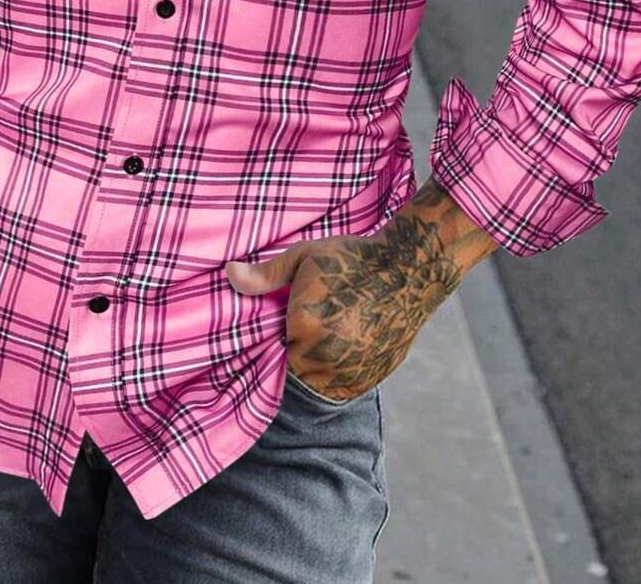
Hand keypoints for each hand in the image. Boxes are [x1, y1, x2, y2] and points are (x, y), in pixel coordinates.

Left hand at [225, 174, 498, 400]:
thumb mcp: (305, 257)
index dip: (278, 339)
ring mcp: (354, 373)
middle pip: (296, 370)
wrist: (411, 268)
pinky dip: (344, 370)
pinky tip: (351, 340)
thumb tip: (228, 274)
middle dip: (297, 352)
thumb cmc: (353, 258)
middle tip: (313, 324)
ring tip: (333, 332)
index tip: (285, 325)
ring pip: (322, 382)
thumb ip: (266, 274)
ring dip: (320, 365)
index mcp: (305, 330)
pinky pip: (346, 384)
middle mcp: (329, 359)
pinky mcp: (375, 378)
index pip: (273, 352)